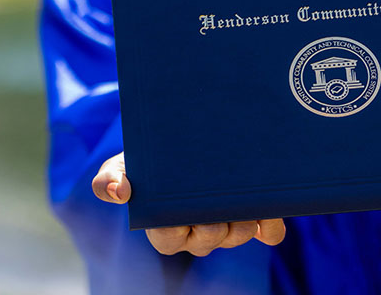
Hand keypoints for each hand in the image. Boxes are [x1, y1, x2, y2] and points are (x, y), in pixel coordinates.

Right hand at [92, 152, 285, 255]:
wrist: (183, 142)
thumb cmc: (151, 160)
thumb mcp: (124, 164)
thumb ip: (109, 178)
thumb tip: (118, 192)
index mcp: (164, 226)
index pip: (169, 238)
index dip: (177, 228)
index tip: (183, 208)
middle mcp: (197, 233)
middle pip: (208, 239)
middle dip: (215, 224)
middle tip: (220, 200)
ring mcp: (227, 228)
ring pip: (237, 234)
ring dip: (243, 218)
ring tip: (245, 195)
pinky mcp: (254, 218)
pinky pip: (267, 231)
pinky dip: (271, 224)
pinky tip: (270, 211)